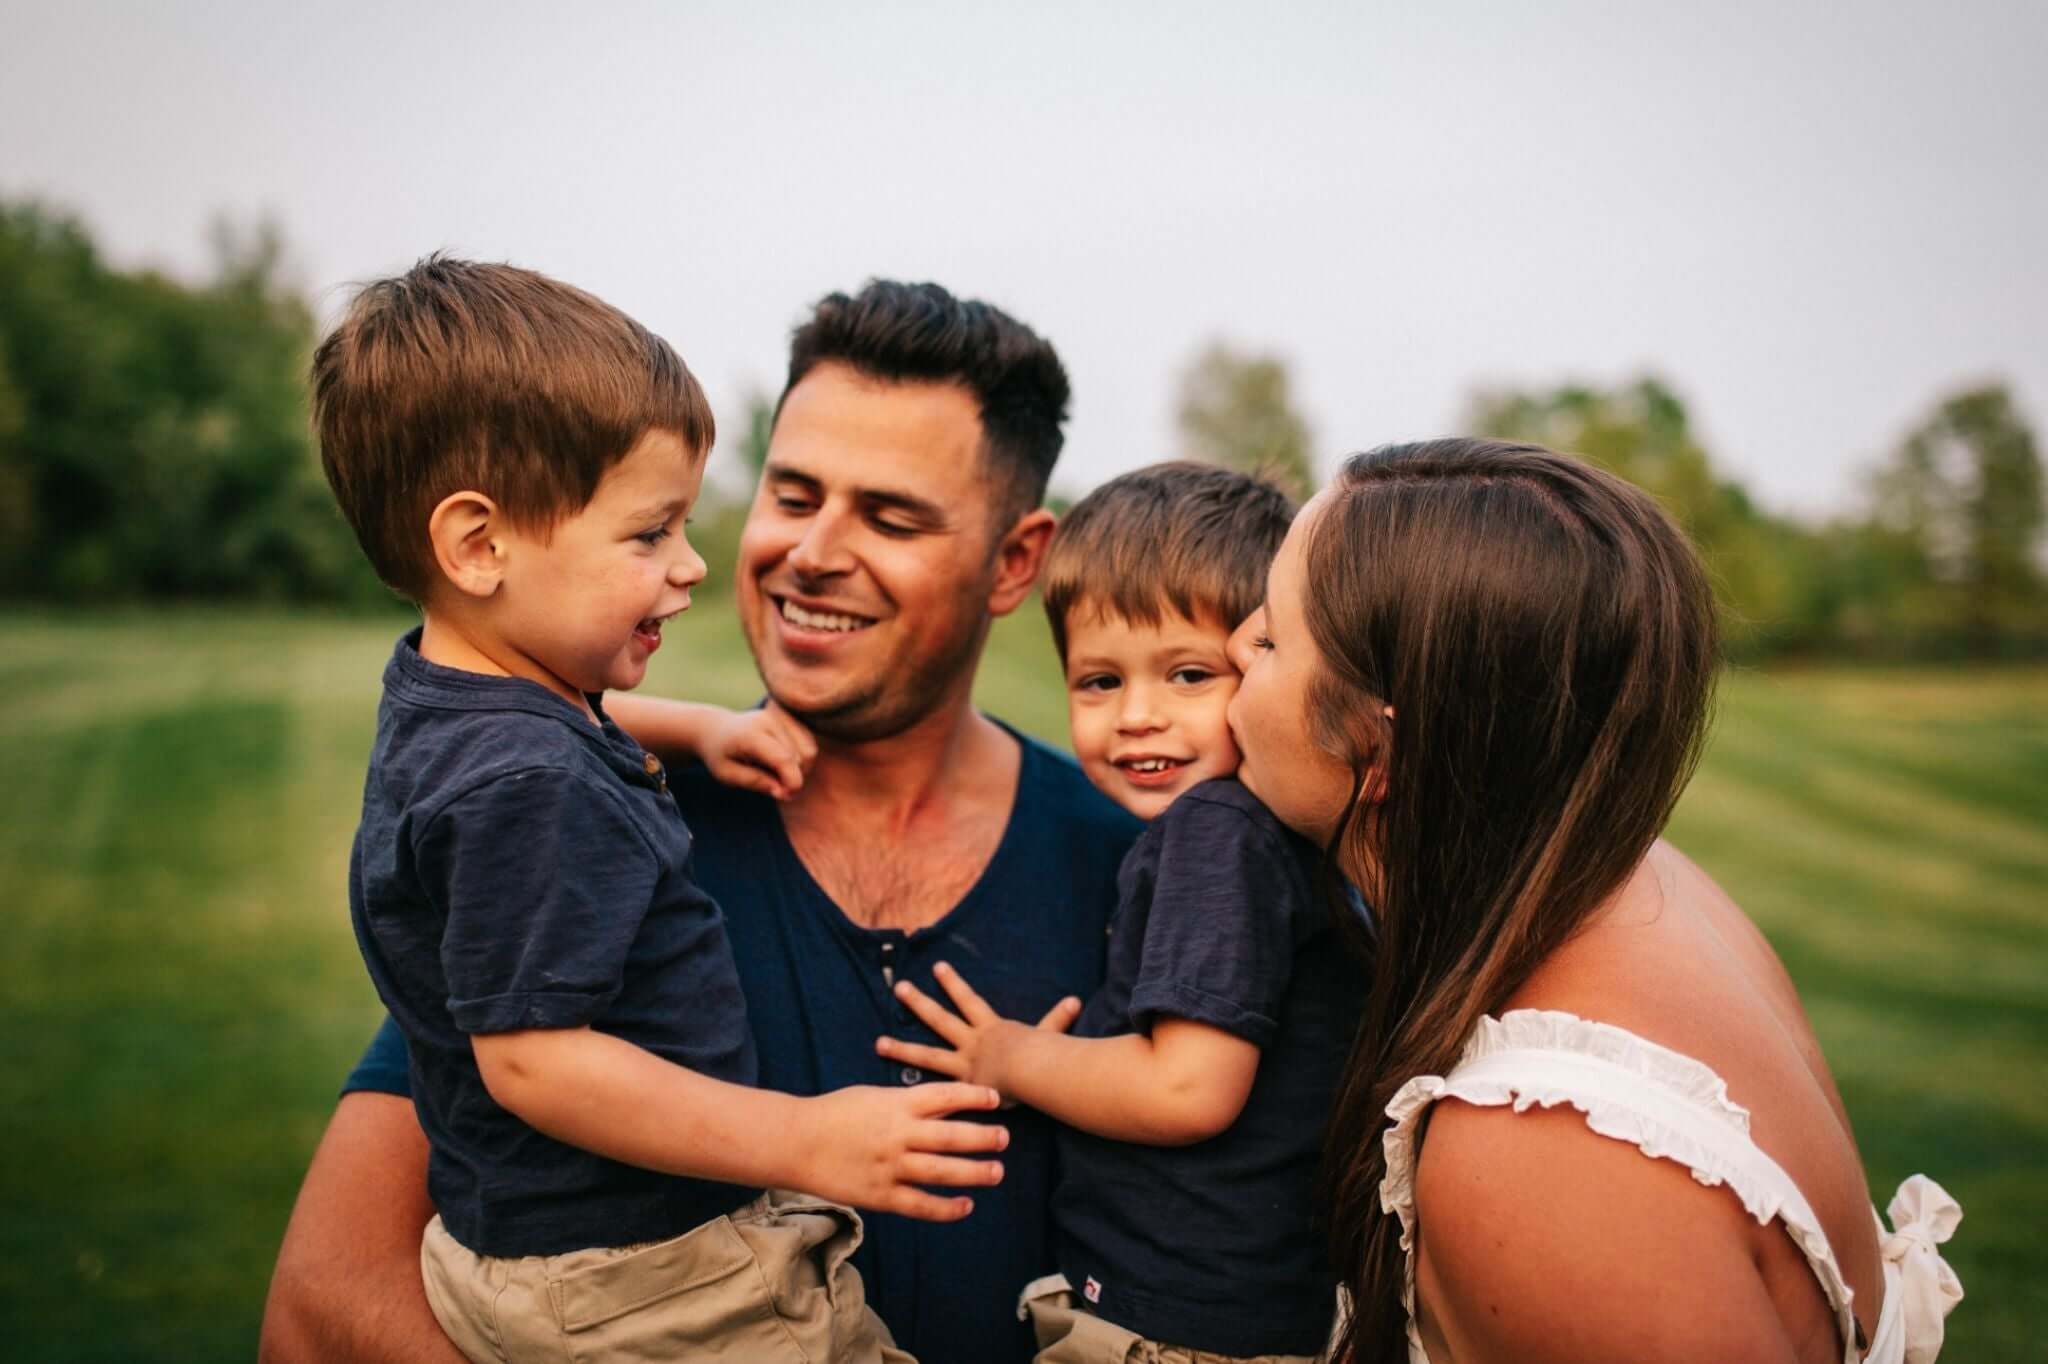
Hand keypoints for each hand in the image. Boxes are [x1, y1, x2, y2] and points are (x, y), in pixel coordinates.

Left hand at [700, 701, 816, 800]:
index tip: (787, 796)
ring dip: (800, 770)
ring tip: (779, 777)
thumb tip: (782, 792)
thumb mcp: (726, 774)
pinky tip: (784, 765)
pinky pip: (809, 743)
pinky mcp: (790, 718)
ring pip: (809, 750)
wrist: (717, 729)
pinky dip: (802, 759)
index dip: (791, 780)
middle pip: (800, 756)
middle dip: (793, 778)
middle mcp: (769, 720)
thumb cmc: (720, 755)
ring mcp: (781, 717)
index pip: (782, 758)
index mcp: (750, 734)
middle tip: (777, 791)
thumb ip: (754, 781)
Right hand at [793, 1081, 1008, 1221]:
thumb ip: (909, 1102)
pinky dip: (946, 1208)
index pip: (945, 1097)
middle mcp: (899, 1134)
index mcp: (897, 1104)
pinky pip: (921, 1204)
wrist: (797, 1142)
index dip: (973, 1097)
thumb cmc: (836, 1113)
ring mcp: (891, 1167)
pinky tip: (966, 1206)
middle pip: (951, 1136)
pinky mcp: (881, 1195)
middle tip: (1005, 1138)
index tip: (995, 1098)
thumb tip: (946, 1104)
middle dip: (983, 1137)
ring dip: (974, 1172)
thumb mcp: (874, 1095)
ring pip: (942, 1172)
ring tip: (997, 1172)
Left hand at [876, 961, 1081, 1097]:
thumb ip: (1057, 1019)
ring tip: (878, 1043)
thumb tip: (1075, 1001)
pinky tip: (894, 1096)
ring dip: (902, 1048)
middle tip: (899, 988)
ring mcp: (964, 1065)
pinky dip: (918, 1093)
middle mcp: (972, 1043)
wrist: (1034, 1072)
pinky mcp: (962, 1089)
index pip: (968, 1000)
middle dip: (919, 1003)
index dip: (954, 984)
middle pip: (940, 1019)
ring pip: (927, 1055)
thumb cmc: (1043, 1053)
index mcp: (991, 1028)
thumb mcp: (1049, 1033)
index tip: (937, 967)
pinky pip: (935, 1090)